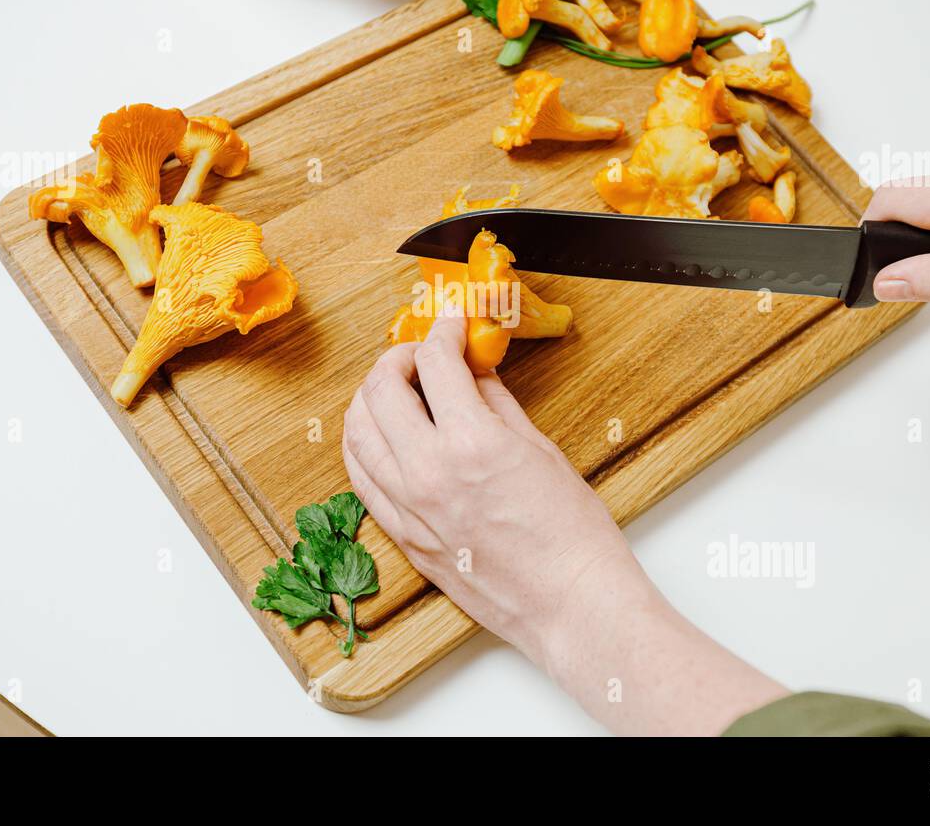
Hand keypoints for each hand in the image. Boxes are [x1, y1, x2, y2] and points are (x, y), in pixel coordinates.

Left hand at [343, 309, 784, 733]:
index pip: (433, 363)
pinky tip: (378, 435)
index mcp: (471, 444)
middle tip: (420, 353)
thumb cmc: (571, 535)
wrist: (571, 604)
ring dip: (370, 398)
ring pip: (358, 433)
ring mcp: (409, 509)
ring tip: (394, 387)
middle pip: (382, 389)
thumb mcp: (540, 450)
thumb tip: (472, 371)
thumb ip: (496, 403)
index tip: (450, 324)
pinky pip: (361, 479)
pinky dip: (363, 445)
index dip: (442, 331)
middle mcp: (428, 473)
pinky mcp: (403, 537)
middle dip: (398, 358)